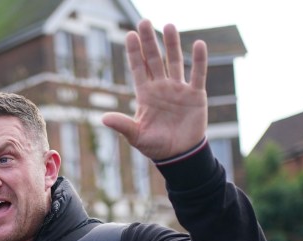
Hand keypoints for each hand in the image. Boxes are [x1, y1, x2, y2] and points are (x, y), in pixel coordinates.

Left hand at [101, 20, 207, 159]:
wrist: (179, 155)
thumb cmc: (156, 146)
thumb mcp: (137, 136)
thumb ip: (123, 125)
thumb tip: (103, 118)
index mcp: (145, 95)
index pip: (138, 69)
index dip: (134, 53)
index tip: (129, 35)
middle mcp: (161, 87)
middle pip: (155, 60)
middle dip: (149, 42)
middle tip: (144, 22)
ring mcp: (179, 89)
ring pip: (175, 62)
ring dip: (172, 44)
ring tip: (169, 26)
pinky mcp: (195, 95)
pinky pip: (198, 74)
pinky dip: (199, 60)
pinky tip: (199, 44)